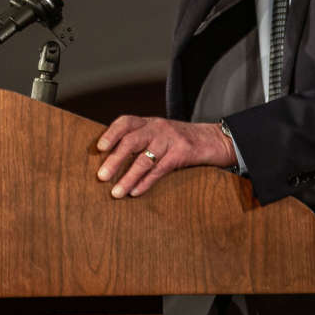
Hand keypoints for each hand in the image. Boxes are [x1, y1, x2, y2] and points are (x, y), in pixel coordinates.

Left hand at [96, 116, 235, 198]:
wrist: (215, 139)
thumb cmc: (181, 140)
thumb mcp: (160, 134)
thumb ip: (142, 140)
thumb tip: (113, 160)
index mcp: (149, 122)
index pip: (125, 122)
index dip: (111, 133)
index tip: (99, 147)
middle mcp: (158, 128)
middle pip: (131, 141)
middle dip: (114, 159)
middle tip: (101, 176)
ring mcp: (170, 140)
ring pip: (144, 159)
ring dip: (128, 177)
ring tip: (115, 192)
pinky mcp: (182, 153)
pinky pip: (160, 170)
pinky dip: (146, 182)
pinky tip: (135, 192)